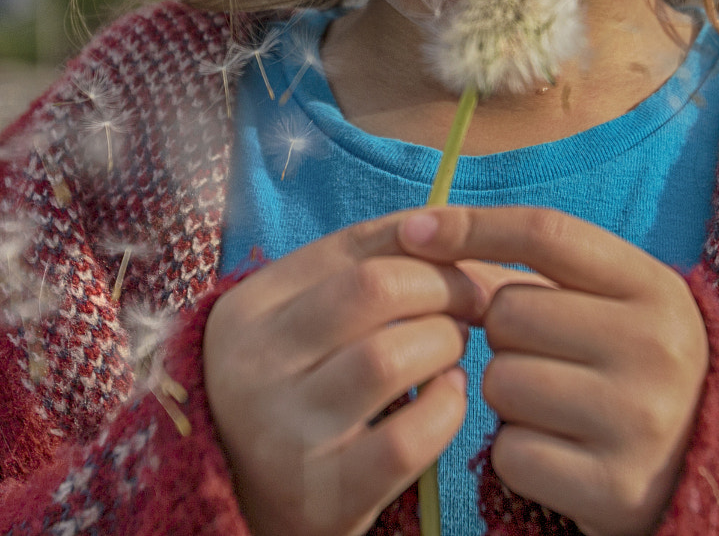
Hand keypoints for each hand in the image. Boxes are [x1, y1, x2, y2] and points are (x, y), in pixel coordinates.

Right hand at [204, 212, 484, 535]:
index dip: (429, 245)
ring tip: (450, 353)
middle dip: (444, 288)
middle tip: (471, 305)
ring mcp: (285, 433)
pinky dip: (446, 412)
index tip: (463, 262)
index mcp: (249, 308)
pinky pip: (407, 440)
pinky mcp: (323, 496)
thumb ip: (366, 265)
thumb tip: (454, 223)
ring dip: (444, 347)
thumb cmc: (299, 389)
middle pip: (375, 289)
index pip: (357, 245)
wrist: (247, 496)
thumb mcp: (305, 320)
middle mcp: (254, 366)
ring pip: (389, 358)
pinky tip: (447, 399)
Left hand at [397, 207, 708, 535]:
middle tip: (548, 360)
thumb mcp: (617, 305)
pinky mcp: (613, 488)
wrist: (703, 471)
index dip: (474, 227)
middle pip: (508, 314)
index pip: (547, 234)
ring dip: (507, 399)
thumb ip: (539, 269)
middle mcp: (655, 348)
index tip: (415, 232)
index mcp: (657, 289)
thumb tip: (421, 237)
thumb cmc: (632, 369)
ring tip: (556, 408)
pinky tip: (560, 454)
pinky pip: (509, 453)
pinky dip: (518, 455)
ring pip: (499, 383)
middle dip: (504, 337)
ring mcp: (639, 420)